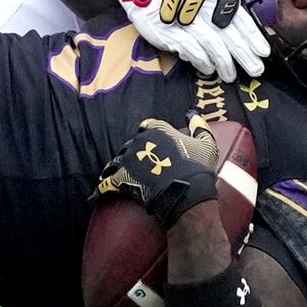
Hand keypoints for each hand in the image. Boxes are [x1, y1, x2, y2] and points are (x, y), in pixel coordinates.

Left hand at [92, 115, 220, 228]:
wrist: (188, 192)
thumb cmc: (198, 168)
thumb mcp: (207, 144)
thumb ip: (200, 126)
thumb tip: (192, 114)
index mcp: (158, 130)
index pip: (147, 125)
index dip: (148, 133)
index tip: (150, 142)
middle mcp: (140, 141)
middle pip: (130, 144)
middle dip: (132, 153)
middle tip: (136, 165)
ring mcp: (129, 159)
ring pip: (117, 161)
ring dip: (117, 168)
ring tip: (116, 176)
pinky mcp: (122, 177)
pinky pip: (107, 182)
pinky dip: (103, 187)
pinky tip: (100, 191)